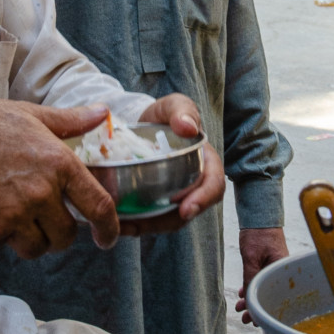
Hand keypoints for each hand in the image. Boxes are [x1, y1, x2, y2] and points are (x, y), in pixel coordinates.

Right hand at [0, 96, 118, 256]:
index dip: (108, 228)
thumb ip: (71, 121)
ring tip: (14, 215)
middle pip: (65, 237)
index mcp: (58, 165)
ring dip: (31, 239)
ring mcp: (12, 217)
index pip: (98, 207)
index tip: (106, 237)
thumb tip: (102, 113)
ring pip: (36, 248)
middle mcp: (40, 195)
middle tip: (44, 217)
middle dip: (58, 232)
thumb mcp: (30, 114)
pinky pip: (3, 246)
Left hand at [131, 94, 224, 232]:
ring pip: (169, 219)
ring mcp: (174, 195)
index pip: (214, 185)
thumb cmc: (162, 116)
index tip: (186, 209)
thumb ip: (182, 110)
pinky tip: (119, 224)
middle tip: (143, 225)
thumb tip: (188, 128)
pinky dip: (136, 224)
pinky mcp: (156, 202)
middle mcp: (193, 183)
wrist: (139, 124)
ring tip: (126, 227)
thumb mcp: (171, 106)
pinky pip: (151, 219)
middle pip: (190, 210)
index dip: (203, 199)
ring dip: (149, 227)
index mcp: (205, 162)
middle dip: (170, 221)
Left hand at [236, 226, 286, 322]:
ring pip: (265, 288)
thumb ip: (250, 278)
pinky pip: (262, 279)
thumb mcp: (251, 257)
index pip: (275, 296)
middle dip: (256, 307)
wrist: (260, 215)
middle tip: (244, 318)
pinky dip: (253, 286)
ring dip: (252, 298)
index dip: (263, 310)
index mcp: (282, 269)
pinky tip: (242, 292)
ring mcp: (277, 267)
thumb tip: (249, 299)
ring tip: (240, 308)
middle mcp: (282, 271)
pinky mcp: (270, 263)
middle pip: (271, 295)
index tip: (253, 320)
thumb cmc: (258, 233)